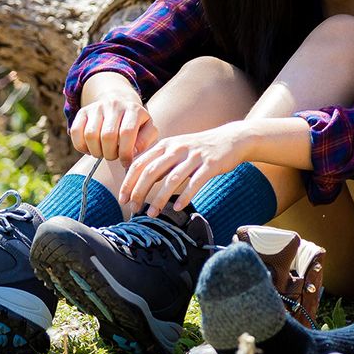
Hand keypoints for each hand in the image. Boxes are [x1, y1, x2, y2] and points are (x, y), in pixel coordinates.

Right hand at [70, 81, 154, 162]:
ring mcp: (97, 107)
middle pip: (107, 135)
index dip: (125, 152)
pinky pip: (76, 131)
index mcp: (134, 110)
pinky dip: (81, 146)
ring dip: (96, 151)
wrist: (119, 102)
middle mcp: (114, 105)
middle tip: (113, 156)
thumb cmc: (135, 123)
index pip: (127, 133)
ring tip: (103, 152)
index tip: (125, 162)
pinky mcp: (83, 111)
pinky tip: (91, 148)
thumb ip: (145, 141)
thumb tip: (132, 152)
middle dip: (110, 154)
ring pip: (90, 135)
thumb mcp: (147, 129)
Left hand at [120, 123, 253, 216]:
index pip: (139, 163)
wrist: (230, 140)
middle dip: (139, 192)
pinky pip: (195, 182)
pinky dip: (185, 196)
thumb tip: (137, 180)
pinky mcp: (210, 165)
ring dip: (159, 199)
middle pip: (151, 171)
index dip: (128, 182)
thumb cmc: (199, 149)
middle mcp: (177, 149)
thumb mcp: (176, 149)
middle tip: (134, 209)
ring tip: (152, 214)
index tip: (122, 198)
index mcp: (166, 145)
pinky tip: (178, 208)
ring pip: (172, 179)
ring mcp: (194, 156)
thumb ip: (158, 162)